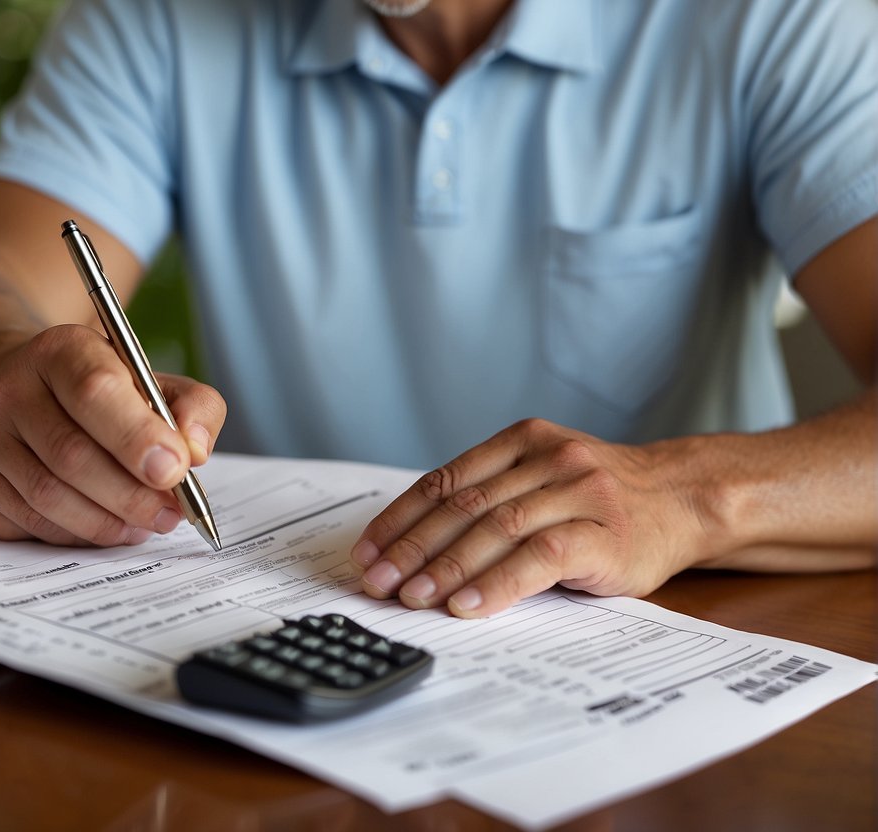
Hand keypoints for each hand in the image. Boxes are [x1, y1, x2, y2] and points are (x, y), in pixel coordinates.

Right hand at [0, 324, 225, 546]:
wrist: (22, 389)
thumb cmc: (101, 392)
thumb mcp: (152, 380)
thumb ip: (193, 406)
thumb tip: (196, 451)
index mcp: (60, 350)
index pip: (95, 390)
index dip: (138, 436)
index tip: (176, 470)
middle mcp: (9, 389)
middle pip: (71, 453)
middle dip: (131, 494)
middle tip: (171, 514)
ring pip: (48, 496)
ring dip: (107, 521)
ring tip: (146, 524)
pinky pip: (28, 522)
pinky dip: (77, 533)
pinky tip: (107, 526)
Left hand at [349, 418, 709, 616]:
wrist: (684, 500)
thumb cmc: (601, 501)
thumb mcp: (542, 480)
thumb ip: (490, 497)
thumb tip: (411, 549)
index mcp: (521, 441)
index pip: (444, 481)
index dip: (400, 519)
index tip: (367, 552)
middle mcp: (546, 458)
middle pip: (463, 506)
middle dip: (413, 548)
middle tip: (378, 582)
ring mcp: (577, 491)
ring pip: (496, 529)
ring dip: (446, 569)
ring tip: (413, 598)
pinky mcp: (604, 532)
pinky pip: (539, 556)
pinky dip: (498, 584)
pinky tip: (468, 606)